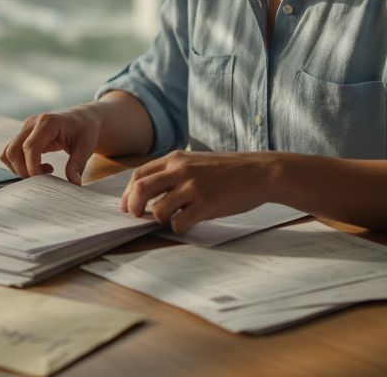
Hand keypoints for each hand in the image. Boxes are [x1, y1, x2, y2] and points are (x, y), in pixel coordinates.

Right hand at [0, 105, 102, 184]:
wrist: (82, 119)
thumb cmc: (85, 130)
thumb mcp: (86, 146)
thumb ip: (78, 164)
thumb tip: (74, 183)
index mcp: (47, 122)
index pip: (30, 146)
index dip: (32, 166)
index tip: (44, 179)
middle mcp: (32, 123)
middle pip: (13, 150)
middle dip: (23, 170)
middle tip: (43, 178)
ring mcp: (25, 129)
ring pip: (9, 152)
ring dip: (20, 168)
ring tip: (43, 171)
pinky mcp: (24, 136)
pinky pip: (12, 152)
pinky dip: (20, 164)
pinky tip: (39, 166)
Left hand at [121, 151, 274, 233]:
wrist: (259, 171)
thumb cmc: (227, 170)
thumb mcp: (196, 161)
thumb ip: (173, 171)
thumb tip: (147, 191)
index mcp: (176, 158)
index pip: (139, 174)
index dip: (128, 193)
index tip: (127, 206)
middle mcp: (181, 170)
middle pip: (140, 189)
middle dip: (133, 206)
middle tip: (136, 216)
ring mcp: (194, 187)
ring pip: (158, 210)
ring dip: (159, 219)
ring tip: (170, 218)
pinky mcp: (207, 204)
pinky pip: (179, 222)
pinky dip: (178, 227)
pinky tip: (187, 223)